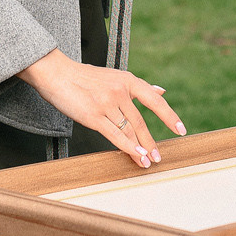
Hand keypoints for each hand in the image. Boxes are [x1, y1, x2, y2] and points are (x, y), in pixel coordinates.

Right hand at [17, 49, 185, 166]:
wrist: (55, 73)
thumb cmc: (83, 77)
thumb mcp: (114, 75)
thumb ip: (137, 86)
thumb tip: (162, 90)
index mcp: (127, 80)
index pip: (155, 99)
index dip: (169, 116)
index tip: (180, 130)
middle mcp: (120, 90)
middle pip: (141, 121)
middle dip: (151, 142)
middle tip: (159, 156)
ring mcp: (107, 103)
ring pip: (129, 131)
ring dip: (140, 149)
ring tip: (147, 162)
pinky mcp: (93, 115)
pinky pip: (114, 135)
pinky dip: (127, 147)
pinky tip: (135, 155)